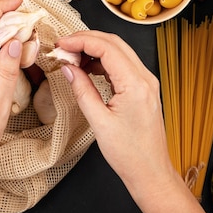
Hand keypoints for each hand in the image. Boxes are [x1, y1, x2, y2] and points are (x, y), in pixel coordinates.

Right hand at [57, 30, 212, 212]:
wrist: (150, 172)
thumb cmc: (129, 153)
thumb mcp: (99, 122)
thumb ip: (82, 90)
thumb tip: (68, 68)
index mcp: (136, 84)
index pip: (107, 47)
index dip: (81, 41)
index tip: (61, 43)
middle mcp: (145, 78)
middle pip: (114, 43)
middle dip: (87, 40)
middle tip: (64, 46)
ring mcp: (147, 82)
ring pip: (119, 51)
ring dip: (95, 50)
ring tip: (72, 59)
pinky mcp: (143, 88)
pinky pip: (123, 65)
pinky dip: (103, 61)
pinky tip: (88, 69)